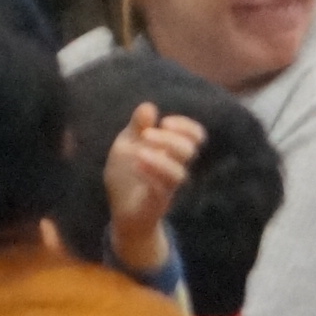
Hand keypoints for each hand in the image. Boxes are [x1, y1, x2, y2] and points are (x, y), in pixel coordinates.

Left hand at [103, 101, 200, 278]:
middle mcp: (175, 168)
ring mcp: (167, 187)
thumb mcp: (127, 144)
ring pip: (179, 173)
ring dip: (160, 158)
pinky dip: (150, 174)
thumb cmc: (127, 174)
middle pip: (189, 151)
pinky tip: (136, 165)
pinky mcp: (156, 203)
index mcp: (172, 152)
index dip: (187, 126)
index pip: (196, 137)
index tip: (165, 122)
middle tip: (146, 135)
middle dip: (170, 139)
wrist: (120, 209)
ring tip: (139, 152)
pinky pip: (161, 190)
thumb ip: (137, 127)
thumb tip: (149, 106)